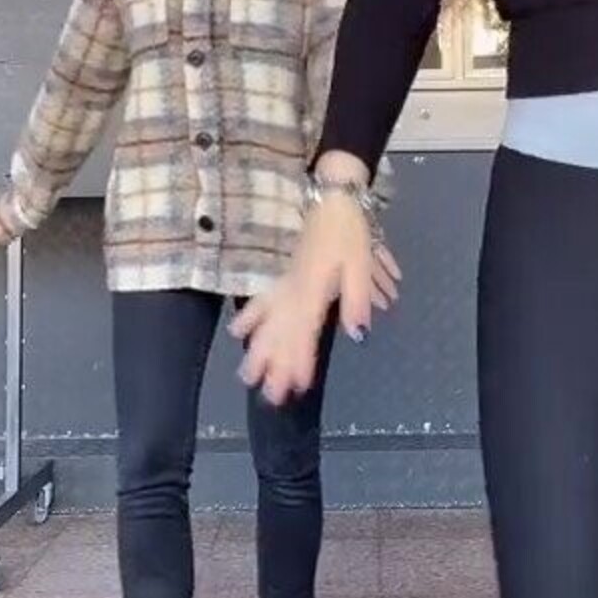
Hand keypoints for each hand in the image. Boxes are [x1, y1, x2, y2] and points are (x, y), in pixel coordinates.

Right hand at [230, 195, 400, 403]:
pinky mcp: (284, 277)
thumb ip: (358, 300)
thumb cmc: (348, 233)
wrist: (331, 201)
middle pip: (282, 334)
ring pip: (268, 323)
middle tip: (269, 397)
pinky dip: (250, 319)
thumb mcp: (360, 264)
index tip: (297, 387)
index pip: (305, 332)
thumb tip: (359, 335)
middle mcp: (294, 291)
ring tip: (247, 377)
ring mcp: (285, 284)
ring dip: (258, 350)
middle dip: (275, 366)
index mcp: (313, 290)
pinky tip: (237, 333)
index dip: (301, 360)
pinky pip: (262, 302)